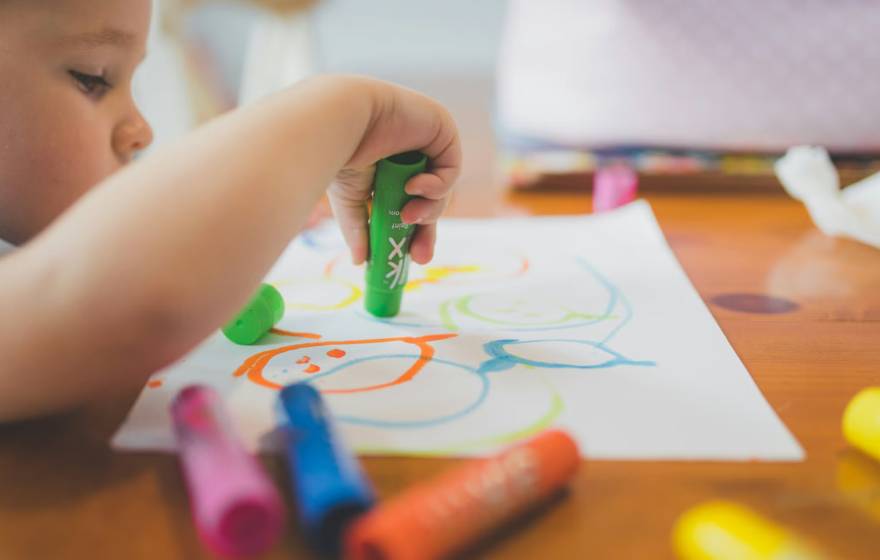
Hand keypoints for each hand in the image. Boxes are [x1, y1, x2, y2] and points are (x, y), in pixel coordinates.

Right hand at [327, 78, 460, 265]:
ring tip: (408, 216)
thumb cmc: (339, 152)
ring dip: (429, 209)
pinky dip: (437, 185)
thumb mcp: (350, 201)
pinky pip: (451, 170)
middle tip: (420, 256)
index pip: (410, 204)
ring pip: (442, 190)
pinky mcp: (442, 130)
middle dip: (427, 230)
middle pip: (431, 201)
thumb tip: (360, 262)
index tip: (411, 259)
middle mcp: (410, 154)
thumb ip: (359, 229)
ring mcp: (427, 141)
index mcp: (389, 168)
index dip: (414, 232)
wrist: (342, 119)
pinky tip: (416, 186)